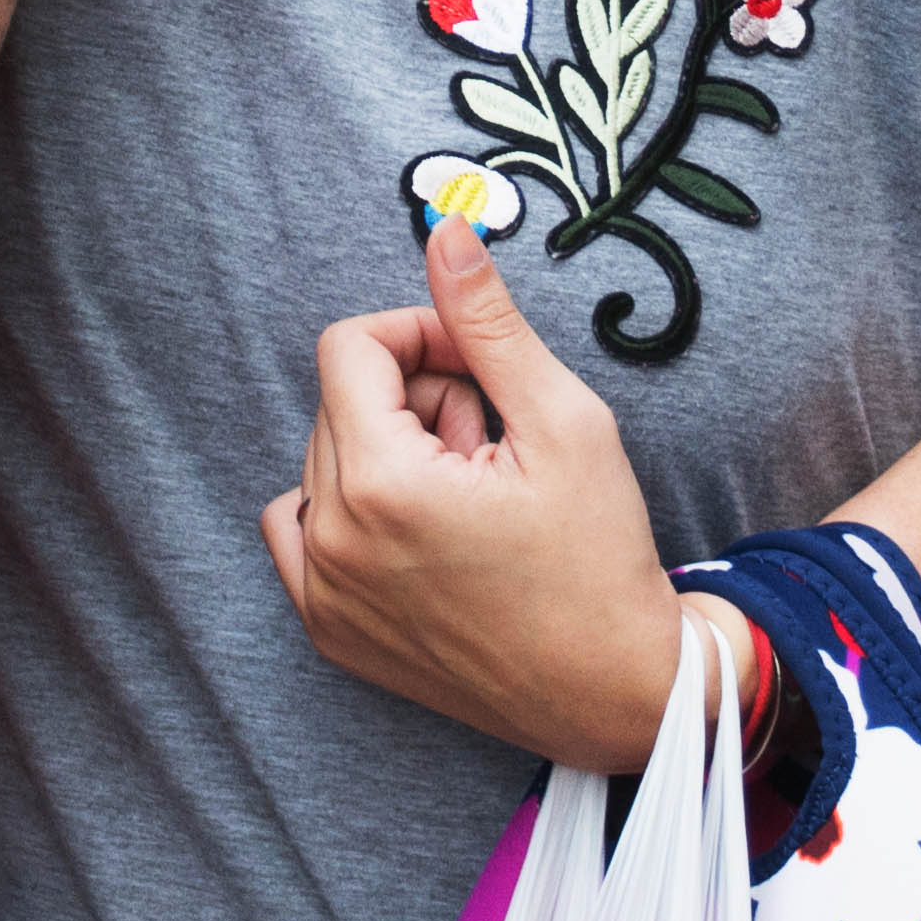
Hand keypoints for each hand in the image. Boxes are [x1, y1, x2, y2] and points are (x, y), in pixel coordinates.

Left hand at [260, 222, 728, 774]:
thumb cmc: (601, 558)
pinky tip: (422, 533)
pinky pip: (303, 529)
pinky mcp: (329, 632)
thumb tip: (444, 230)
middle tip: (492, 450)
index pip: (350, 346)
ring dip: (390, 458)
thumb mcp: (562, 420)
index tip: (478, 371)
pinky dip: (351, 512)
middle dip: (415, 403)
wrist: (616, 690)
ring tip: (467, 498)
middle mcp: (333, 542)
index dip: (419, 337)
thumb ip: (486, 322)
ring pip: (326, 461)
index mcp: (380, 484)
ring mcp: (323, 595)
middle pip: (340, 402)